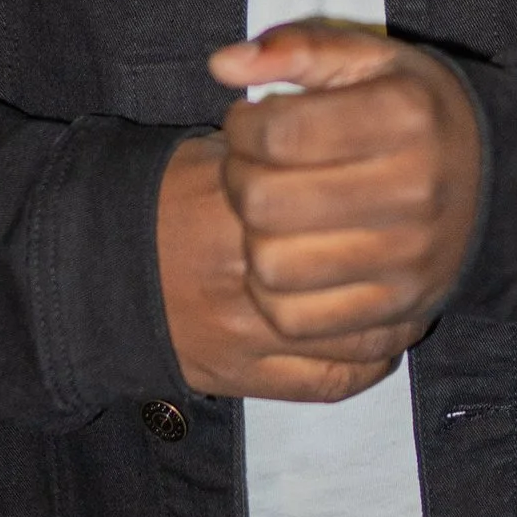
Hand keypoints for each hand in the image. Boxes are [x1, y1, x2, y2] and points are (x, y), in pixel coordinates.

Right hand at [154, 136, 408, 401]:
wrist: (92, 268)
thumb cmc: (165, 201)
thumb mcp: (215, 150)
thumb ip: (276, 142)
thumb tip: (342, 135)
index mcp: (238, 203)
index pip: (334, 197)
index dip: (378, 192)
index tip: (401, 186)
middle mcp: (244, 270)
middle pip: (353, 271)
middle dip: (397, 261)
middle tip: (425, 247)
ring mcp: (244, 331)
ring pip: (350, 334)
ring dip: (395, 319)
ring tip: (413, 298)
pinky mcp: (241, 375)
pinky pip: (328, 382)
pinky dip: (368, 365)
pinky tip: (384, 341)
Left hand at [210, 17, 482, 363]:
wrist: (496, 180)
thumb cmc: (414, 111)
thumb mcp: (371, 60)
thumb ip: (298, 48)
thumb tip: (222, 65)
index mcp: (405, 115)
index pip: (278, 132)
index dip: (241, 127)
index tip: (248, 124)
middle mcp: (413, 189)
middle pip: (267, 201)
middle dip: (237, 179)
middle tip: (250, 167)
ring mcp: (407, 257)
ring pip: (272, 266)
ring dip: (250, 237)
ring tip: (267, 213)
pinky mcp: (397, 308)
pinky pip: (295, 319)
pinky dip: (271, 292)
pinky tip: (283, 256)